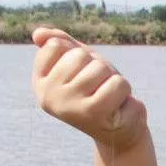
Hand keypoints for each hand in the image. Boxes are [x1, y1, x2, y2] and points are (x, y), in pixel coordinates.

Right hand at [32, 27, 147, 151]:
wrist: (120, 132)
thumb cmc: (99, 92)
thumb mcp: (80, 64)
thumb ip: (61, 44)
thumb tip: (38, 34)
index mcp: (40, 83)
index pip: (55, 44)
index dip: (78, 54)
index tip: (82, 74)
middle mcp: (49, 97)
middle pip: (80, 55)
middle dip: (99, 67)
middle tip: (100, 89)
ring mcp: (69, 107)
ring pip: (101, 68)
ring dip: (114, 80)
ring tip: (110, 98)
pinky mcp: (94, 115)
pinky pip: (119, 84)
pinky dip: (127, 94)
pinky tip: (119, 110)